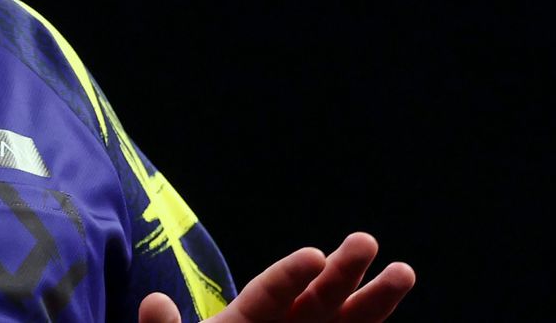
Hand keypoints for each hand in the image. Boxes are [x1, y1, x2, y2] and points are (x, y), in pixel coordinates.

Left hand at [139, 232, 414, 322]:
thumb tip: (152, 302)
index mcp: (246, 322)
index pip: (269, 293)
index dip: (290, 275)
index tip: (314, 255)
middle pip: (315, 299)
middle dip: (341, 271)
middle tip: (366, 240)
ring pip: (346, 322)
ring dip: (375, 300)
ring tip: (403, 270)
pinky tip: (391, 311)